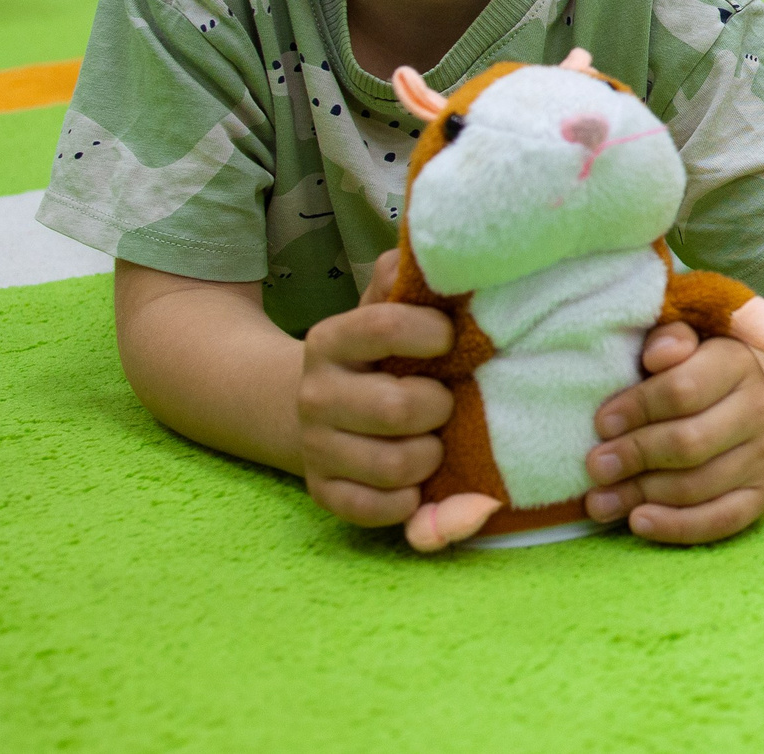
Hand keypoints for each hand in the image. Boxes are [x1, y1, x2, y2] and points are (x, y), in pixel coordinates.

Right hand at [295, 249, 454, 527]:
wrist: (312, 405)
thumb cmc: (375, 353)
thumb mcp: (384, 306)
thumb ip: (404, 279)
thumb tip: (438, 254)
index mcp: (332, 339)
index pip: (383, 326)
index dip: (431, 333)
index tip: (451, 339)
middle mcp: (316, 394)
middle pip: (397, 408)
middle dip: (439, 406)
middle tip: (446, 401)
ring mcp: (316, 446)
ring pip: (393, 465)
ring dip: (430, 456)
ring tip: (435, 442)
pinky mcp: (323, 492)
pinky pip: (375, 510)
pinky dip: (408, 501)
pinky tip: (417, 483)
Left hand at [583, 321, 763, 542]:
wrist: (741, 407)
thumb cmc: (690, 374)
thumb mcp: (679, 344)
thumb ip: (667, 338)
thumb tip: (658, 354)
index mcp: (736, 361)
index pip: (683, 388)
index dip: (636, 408)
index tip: (601, 423)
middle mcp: (761, 406)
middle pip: (689, 442)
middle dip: (634, 456)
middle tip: (595, 466)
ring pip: (699, 485)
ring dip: (642, 495)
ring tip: (599, 500)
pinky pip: (722, 520)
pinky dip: (676, 527)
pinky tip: (638, 522)